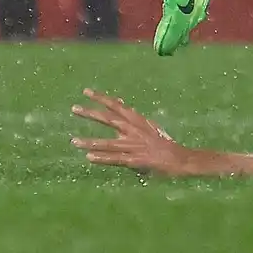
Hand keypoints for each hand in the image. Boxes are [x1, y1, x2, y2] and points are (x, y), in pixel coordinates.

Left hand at [72, 90, 191, 174]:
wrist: (178, 159)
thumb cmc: (162, 143)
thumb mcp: (148, 125)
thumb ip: (131, 116)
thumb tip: (119, 102)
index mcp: (136, 120)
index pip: (116, 106)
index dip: (101, 98)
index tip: (86, 92)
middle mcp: (133, 130)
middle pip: (108, 119)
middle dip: (91, 113)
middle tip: (74, 108)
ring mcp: (133, 146)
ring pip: (107, 143)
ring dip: (90, 141)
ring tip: (74, 141)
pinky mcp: (134, 160)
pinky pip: (115, 159)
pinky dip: (102, 158)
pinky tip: (89, 157)